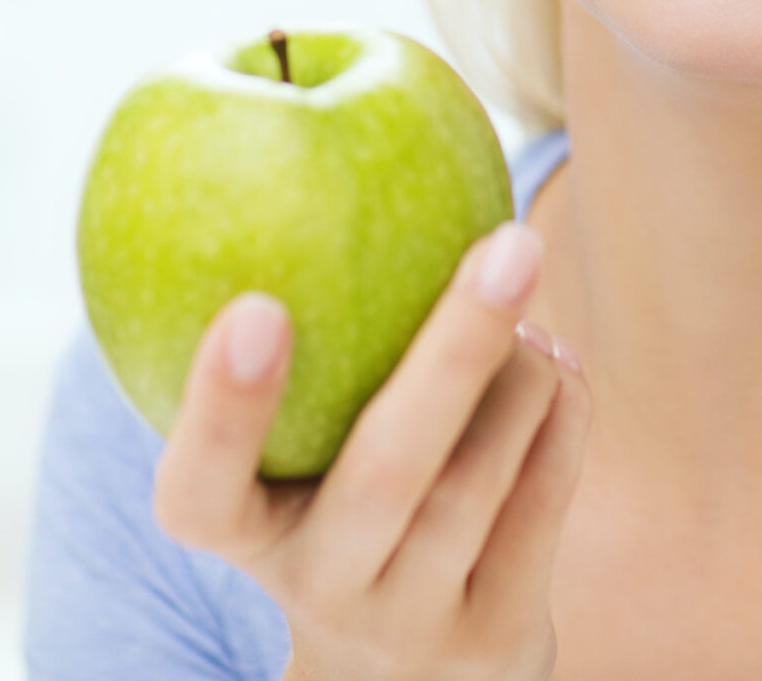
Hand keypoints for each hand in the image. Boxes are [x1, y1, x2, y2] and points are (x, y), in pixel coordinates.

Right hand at [152, 222, 589, 680]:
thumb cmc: (339, 494)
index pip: (199, 491)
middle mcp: (317, 589)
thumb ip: (307, 339)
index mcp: (242, 533)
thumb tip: (331, 135)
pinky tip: (558, 358)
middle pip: (384, 474)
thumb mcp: (295, 446)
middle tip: (507, 243)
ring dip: (523, 369)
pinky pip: (544, 499)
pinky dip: (562, 411)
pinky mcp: (495, 638)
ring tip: (520, 290)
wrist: (408, 673)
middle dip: (454, 352)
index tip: (255, 305)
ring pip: (483, 479)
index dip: (219, 407)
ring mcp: (409, 625)